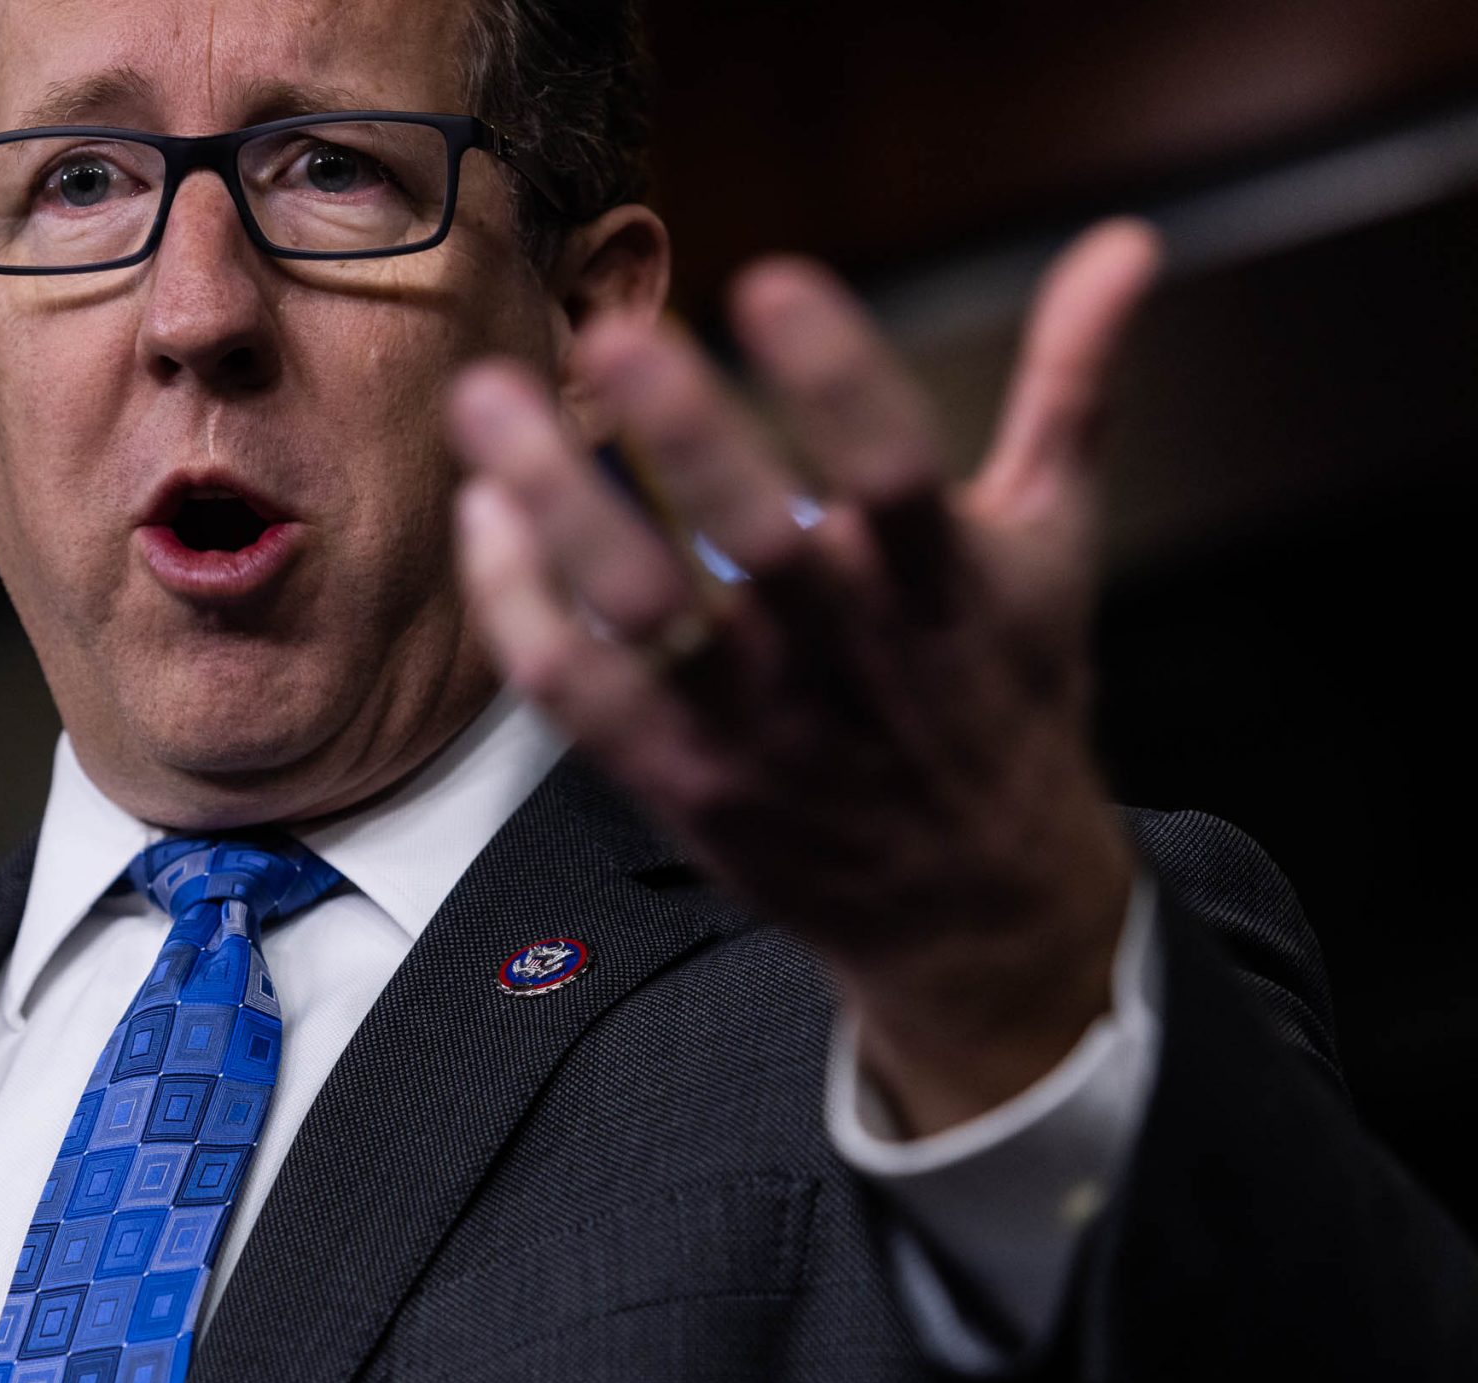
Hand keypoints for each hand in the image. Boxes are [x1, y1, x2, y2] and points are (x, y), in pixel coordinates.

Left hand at [446, 220, 1164, 1134]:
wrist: (977, 911)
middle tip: (614, 333)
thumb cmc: (1005, 696)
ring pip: (642, 610)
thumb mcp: (1055, 542)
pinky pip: (578, 693)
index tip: (773, 281)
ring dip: (560, 506)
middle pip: (756, 537)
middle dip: (687, 435)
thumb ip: (1070, 387)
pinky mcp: (679, 779)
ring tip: (491, 402)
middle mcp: (844, 654)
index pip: (895, 468)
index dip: (838, 376)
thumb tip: (1126, 242)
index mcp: (943, 585)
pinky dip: (521, 607)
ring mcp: (754, 724)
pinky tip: (484, 514)